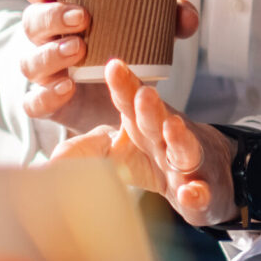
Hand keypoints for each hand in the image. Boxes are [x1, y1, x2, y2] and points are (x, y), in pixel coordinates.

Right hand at [18, 0, 198, 133]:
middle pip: (32, 21)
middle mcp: (45, 38)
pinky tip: (67, 88)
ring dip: (50, 53)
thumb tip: (188, 16)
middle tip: (83, 17)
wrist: (113, 98)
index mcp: (60, 9)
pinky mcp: (46, 102)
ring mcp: (42, 71)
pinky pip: (34, 101)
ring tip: (79, 48)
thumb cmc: (122, 46)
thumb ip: (169, 17)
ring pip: (30, 60)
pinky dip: (46, 95)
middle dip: (53, 16)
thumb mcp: (147, 27)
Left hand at [54, 60, 240, 225]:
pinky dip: (197, 193)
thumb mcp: (119, 152)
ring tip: (172, 128)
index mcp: (145, 125)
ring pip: (186, 150)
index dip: (123, 85)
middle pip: (159, 121)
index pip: (132, 102)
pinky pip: (201, 194)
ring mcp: (189, 165)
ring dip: (179, 139)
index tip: (113, 65)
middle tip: (143, 94)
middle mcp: (169, 138)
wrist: (209, 175)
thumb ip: (88, 151)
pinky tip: (190, 192)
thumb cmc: (158, 157)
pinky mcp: (203, 193)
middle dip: (151, 108)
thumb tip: (51, 160)